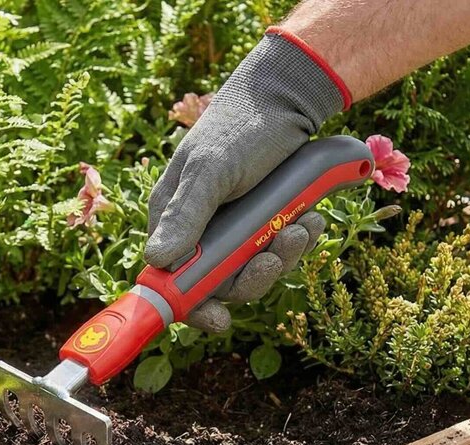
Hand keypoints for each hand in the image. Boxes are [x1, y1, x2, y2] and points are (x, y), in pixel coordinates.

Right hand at [145, 30, 347, 332]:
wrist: (287, 99)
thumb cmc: (240, 127)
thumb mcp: (211, 169)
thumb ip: (187, 214)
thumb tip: (158, 260)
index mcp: (172, 219)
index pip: (171, 279)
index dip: (191, 305)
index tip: (218, 320)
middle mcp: (200, 231)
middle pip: (220, 284)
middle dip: (253, 276)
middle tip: (276, 254)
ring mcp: (234, 230)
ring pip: (255, 271)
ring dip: (283, 256)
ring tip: (303, 225)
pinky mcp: (265, 225)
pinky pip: (279, 252)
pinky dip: (298, 241)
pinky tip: (312, 218)